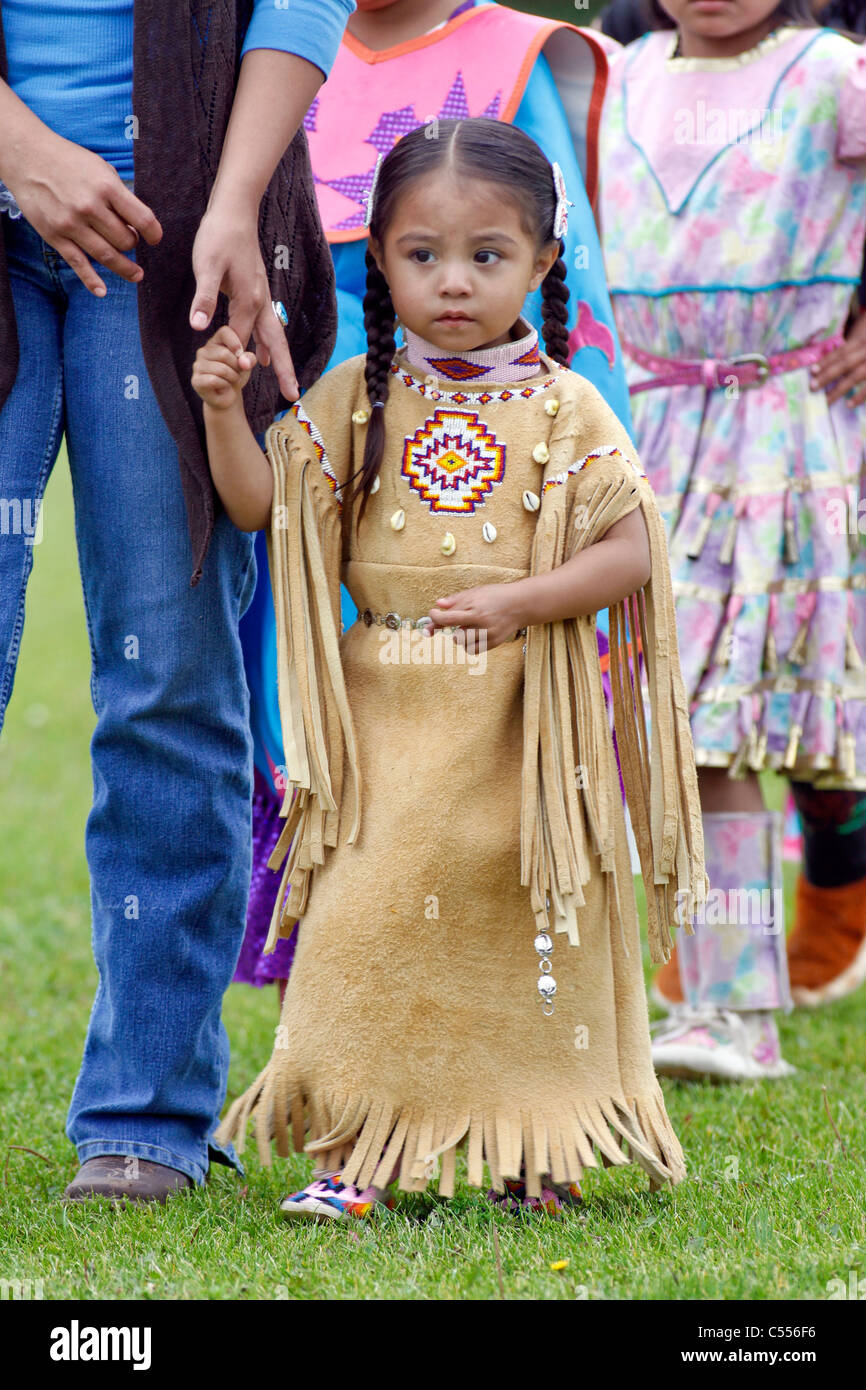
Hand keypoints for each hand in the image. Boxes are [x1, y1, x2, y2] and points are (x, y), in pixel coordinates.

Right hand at [4, 129, 161, 294]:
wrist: (28, 157)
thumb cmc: (69, 162)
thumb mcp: (101, 169)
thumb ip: (119, 195)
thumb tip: (137, 223)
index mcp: (106, 187)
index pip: (143, 219)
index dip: (154, 233)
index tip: (155, 239)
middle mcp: (90, 207)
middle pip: (125, 241)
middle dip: (132, 243)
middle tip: (130, 239)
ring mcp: (72, 224)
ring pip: (107, 256)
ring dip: (125, 269)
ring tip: (136, 274)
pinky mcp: (56, 236)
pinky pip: (78, 264)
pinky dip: (91, 281)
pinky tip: (102, 291)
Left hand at [189, 204, 298, 400]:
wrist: (234, 211)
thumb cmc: (218, 236)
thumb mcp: (206, 266)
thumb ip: (204, 298)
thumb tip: (200, 327)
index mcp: (249, 301)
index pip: (240, 341)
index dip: (234, 359)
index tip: (229, 377)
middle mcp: (260, 303)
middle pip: (275, 345)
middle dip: (285, 371)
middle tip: (294, 396)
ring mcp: (261, 298)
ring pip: (273, 336)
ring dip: (280, 360)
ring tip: (286, 384)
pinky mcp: (256, 292)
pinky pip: (265, 326)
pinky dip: (268, 344)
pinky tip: (263, 356)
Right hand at [192, 325, 255, 410]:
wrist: (227, 396)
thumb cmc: (235, 376)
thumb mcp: (246, 365)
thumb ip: (249, 359)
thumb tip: (244, 361)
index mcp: (215, 342)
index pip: (224, 331)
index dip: (236, 343)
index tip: (241, 354)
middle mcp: (203, 351)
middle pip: (225, 354)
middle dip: (237, 367)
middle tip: (237, 373)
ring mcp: (197, 365)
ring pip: (221, 369)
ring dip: (232, 377)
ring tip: (231, 380)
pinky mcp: (196, 380)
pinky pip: (214, 380)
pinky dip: (224, 385)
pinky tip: (223, 386)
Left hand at [427, 583, 525, 653]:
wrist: (520, 604)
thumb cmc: (496, 595)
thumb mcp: (475, 592)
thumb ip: (456, 600)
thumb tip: (438, 604)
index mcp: (475, 608)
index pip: (448, 618)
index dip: (435, 618)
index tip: (432, 614)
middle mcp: (482, 623)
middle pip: (455, 635)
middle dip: (449, 629)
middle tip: (452, 622)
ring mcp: (489, 635)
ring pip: (463, 644)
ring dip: (460, 636)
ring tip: (468, 626)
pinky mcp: (493, 643)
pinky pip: (472, 650)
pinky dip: (468, 644)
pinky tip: (473, 635)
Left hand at [810, 310, 865, 406]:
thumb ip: (854, 349)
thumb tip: (828, 364)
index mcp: (864, 341)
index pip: (842, 351)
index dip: (827, 361)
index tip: (812, 371)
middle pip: (846, 363)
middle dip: (828, 375)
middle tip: (812, 387)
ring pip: (856, 376)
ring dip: (839, 389)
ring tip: (826, 400)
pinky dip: (860, 396)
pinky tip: (848, 405)